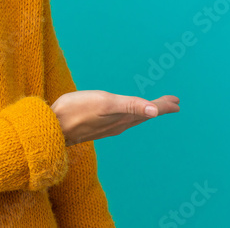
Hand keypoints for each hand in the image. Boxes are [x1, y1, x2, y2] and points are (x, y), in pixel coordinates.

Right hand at [50, 90, 179, 145]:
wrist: (52, 128)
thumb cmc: (76, 112)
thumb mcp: (105, 103)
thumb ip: (130, 105)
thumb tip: (155, 112)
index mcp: (123, 118)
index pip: (149, 111)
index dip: (163, 105)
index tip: (177, 101)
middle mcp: (118, 124)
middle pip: (144, 115)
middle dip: (159, 108)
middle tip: (173, 103)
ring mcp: (107, 126)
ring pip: (134, 119)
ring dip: (145, 112)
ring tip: (153, 108)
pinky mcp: (97, 126)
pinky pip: (122, 121)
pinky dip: (131, 115)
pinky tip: (125, 115)